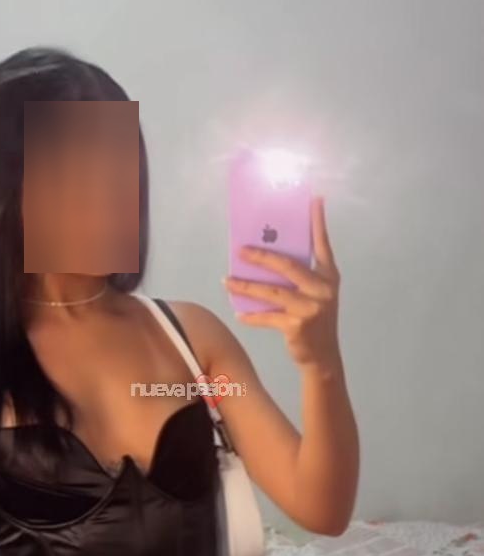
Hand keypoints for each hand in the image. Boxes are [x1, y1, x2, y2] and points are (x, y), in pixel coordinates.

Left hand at [224, 197, 340, 372]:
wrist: (323, 356)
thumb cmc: (315, 320)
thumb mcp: (316, 294)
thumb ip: (300, 276)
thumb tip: (267, 256)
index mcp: (329, 276)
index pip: (322, 244)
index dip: (318, 222)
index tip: (314, 199)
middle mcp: (323, 289)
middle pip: (287, 265)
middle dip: (261, 256)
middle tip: (240, 250)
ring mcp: (311, 308)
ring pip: (271, 292)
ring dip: (246, 286)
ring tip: (227, 281)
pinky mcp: (297, 326)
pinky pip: (267, 317)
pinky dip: (251, 316)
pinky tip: (239, 313)